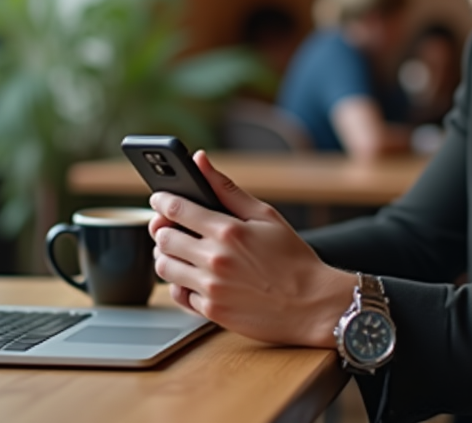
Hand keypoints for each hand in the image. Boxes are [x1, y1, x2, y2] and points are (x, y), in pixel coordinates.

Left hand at [148, 150, 355, 347]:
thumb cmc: (293, 259)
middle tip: (169, 226)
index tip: (158, 198)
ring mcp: (212, 288)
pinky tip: (190, 276)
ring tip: (178, 250)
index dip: (161, 200)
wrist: (313, 305)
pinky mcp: (212, 311)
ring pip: (164, 267)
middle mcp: (216, 259)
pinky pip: (178, 295)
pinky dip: (178, 284)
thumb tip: (200, 160)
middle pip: (164, 238)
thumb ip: (228, 188)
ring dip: (165, 255)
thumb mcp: (266, 215)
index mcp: (228, 231)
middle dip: (161, 228)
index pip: (177, 209)